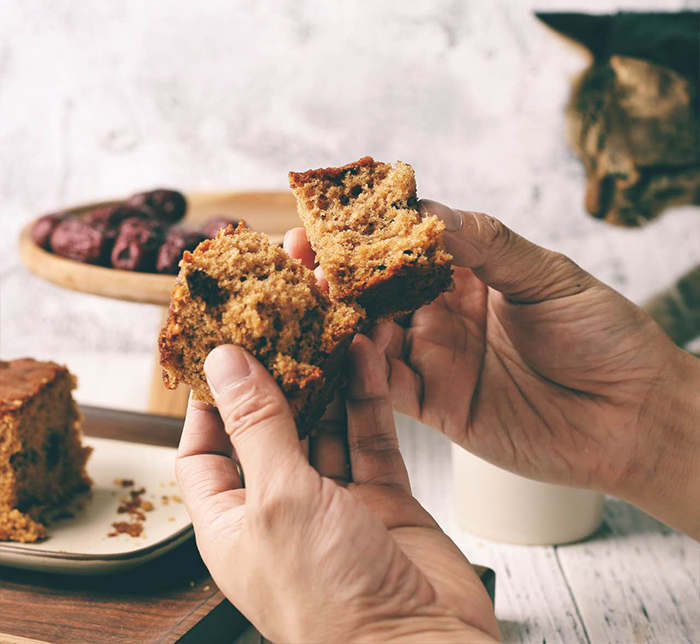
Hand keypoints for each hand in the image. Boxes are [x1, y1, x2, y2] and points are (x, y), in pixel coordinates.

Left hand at [176, 339, 498, 642]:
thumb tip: (225, 364)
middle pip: (271, 431)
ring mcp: (337, 505)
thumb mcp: (278, 499)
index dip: (209, 404)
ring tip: (327, 327)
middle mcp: (282, 512)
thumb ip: (257, 426)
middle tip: (283, 325)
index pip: (205, 453)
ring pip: (326, 428)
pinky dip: (367, 398)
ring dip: (328, 379)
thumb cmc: (331, 602)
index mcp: (234, 524)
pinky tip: (364, 357)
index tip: (220, 353)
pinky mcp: (385, 501)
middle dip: (278, 378)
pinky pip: (371, 439)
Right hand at [285, 205, 699, 537]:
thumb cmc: (604, 335)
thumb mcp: (549, 277)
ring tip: (309, 295)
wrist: (634, 416)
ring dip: (340, 318)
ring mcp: (437, 360)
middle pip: (378, 292)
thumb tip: (425, 211)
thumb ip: (488, 245)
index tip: (331, 214)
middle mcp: (444, 316)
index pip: (407, 248)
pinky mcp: (438, 406)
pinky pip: (388, 386)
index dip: (368, 232)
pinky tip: (345, 347)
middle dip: (337, 272)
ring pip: (373, 337)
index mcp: (470, 276)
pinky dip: (364, 368)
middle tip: (299, 253)